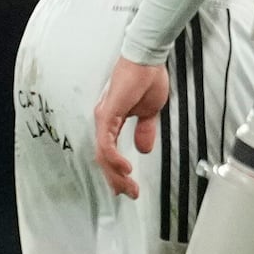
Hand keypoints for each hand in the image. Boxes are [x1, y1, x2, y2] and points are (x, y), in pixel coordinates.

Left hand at [90, 57, 168, 200]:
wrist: (147, 59)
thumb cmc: (148, 78)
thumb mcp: (150, 111)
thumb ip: (145, 130)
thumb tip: (143, 149)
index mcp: (112, 121)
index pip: (110, 152)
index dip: (116, 172)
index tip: (127, 187)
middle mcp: (104, 122)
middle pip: (104, 158)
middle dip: (116, 180)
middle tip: (128, 194)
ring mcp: (104, 119)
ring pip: (104, 155)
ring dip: (115, 174)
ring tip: (128, 186)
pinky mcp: (107, 115)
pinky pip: (107, 143)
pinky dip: (115, 158)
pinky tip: (125, 168)